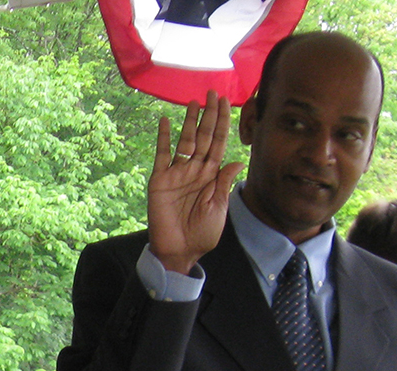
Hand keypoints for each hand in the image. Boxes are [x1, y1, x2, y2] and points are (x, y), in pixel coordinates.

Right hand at [148, 91, 244, 274]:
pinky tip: (164, 121)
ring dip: (190, 122)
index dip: (222, 124)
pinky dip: (162, 138)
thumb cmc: (201, 234)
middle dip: (209, 116)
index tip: (226, 103)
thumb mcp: (218, 209)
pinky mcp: (160, 180)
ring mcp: (177, 174)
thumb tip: (237, 160)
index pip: (219, 144)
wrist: (179, 252)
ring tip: (195, 102)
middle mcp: (195, 170)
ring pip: (185, 141)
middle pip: (204, 137)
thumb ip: (224, 184)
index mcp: (211, 177)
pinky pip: (161, 155)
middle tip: (213, 93)